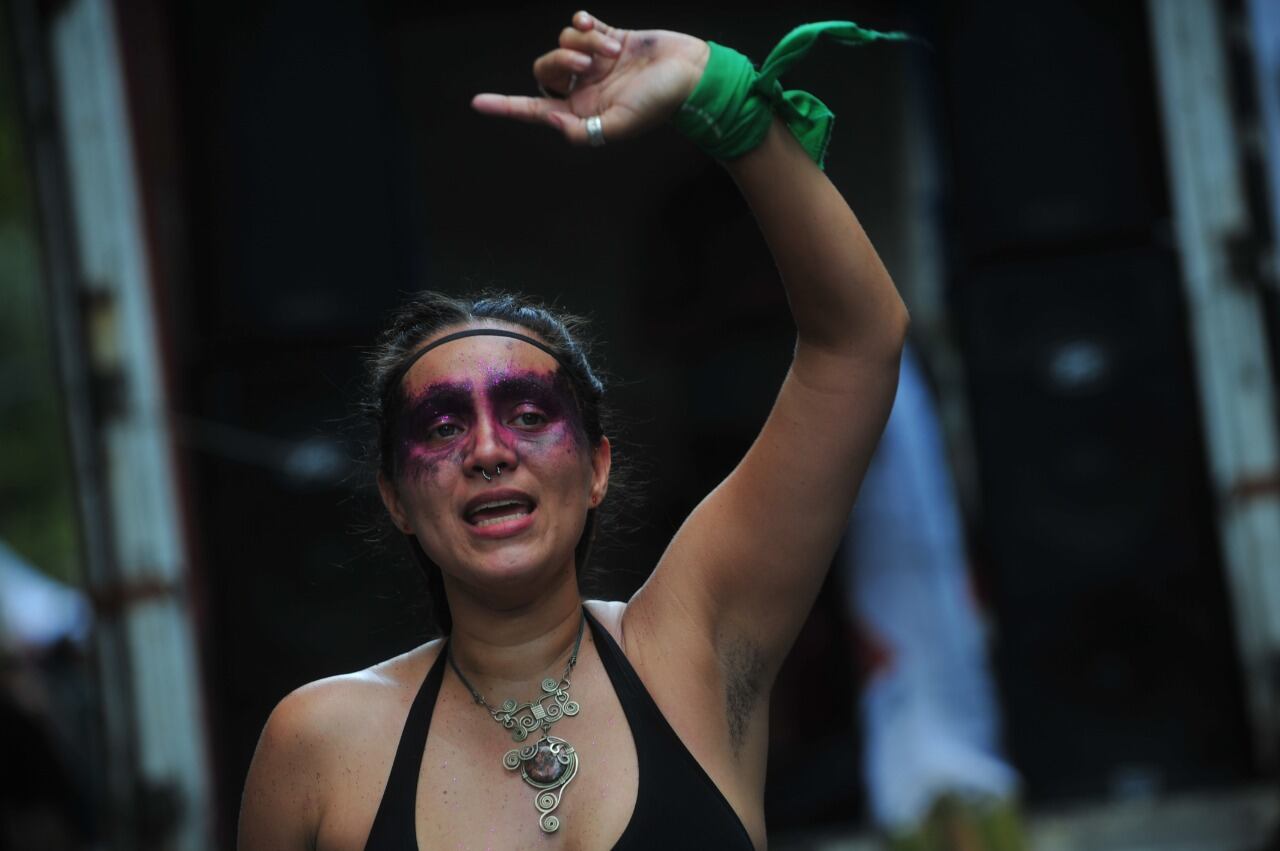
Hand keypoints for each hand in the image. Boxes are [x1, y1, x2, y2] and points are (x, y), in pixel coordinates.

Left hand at [471, 10, 709, 144]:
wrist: (692, 73)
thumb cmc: (661, 103)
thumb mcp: (620, 127)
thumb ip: (583, 131)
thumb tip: (551, 121)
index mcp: (583, 112)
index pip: (534, 110)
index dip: (505, 106)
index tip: (477, 102)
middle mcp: (584, 88)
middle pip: (545, 69)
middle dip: (560, 61)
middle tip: (589, 64)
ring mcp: (595, 62)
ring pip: (563, 43)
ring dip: (583, 43)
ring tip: (611, 51)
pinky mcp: (608, 37)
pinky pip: (579, 25)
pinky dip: (584, 24)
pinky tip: (594, 27)